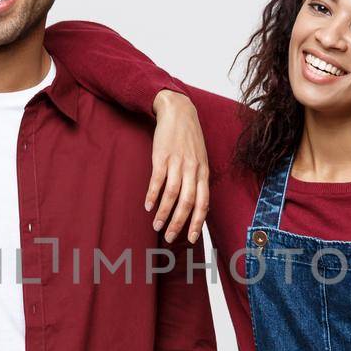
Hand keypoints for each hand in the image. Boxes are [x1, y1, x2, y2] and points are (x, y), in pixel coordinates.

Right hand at [146, 90, 208, 243]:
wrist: (179, 112)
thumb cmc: (189, 138)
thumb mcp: (200, 159)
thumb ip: (198, 179)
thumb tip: (194, 203)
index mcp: (203, 173)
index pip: (203, 203)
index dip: (197, 222)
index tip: (190, 238)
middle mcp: (193, 170)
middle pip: (187, 203)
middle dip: (178, 223)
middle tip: (169, 237)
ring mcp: (177, 163)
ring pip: (172, 195)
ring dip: (163, 213)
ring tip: (156, 225)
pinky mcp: (162, 157)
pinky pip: (158, 180)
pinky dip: (152, 195)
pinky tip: (147, 206)